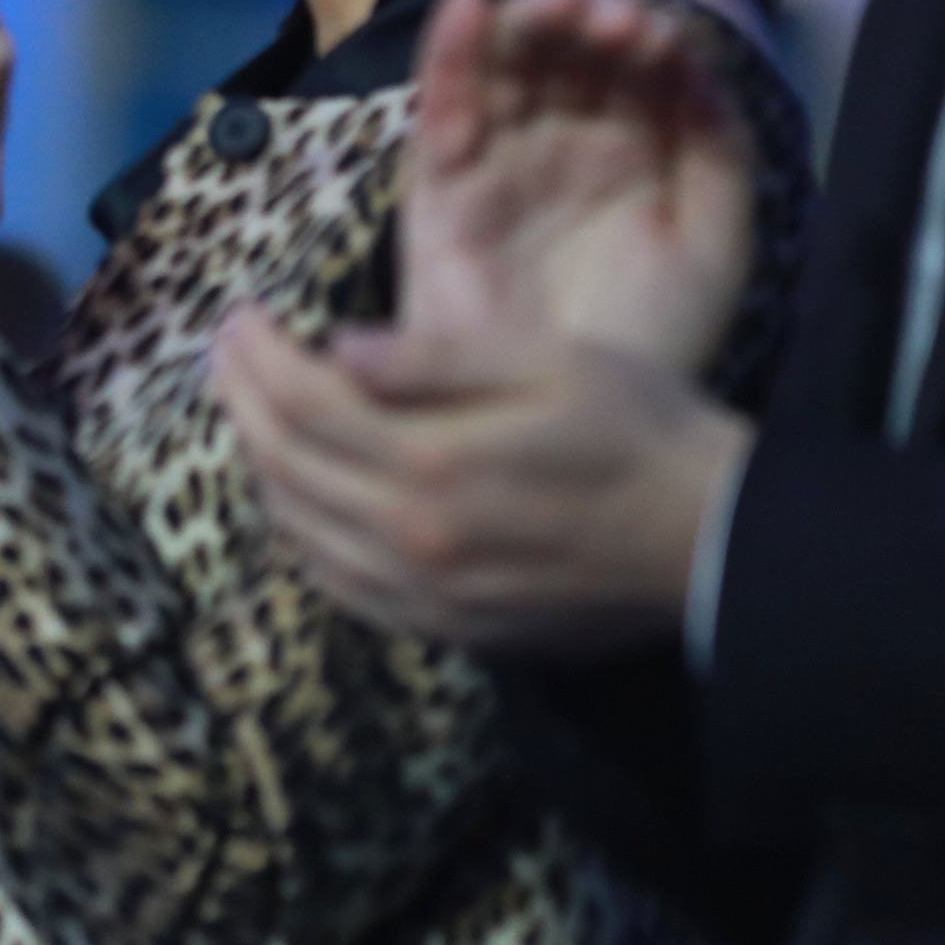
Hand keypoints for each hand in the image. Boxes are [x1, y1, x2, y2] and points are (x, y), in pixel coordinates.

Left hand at [213, 298, 744, 658]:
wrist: (719, 545)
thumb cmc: (644, 433)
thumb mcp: (552, 362)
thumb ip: (435, 358)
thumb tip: (336, 347)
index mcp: (435, 462)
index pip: (302, 403)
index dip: (257, 355)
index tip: (239, 316)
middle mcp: (413, 538)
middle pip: (283, 464)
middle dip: (240, 399)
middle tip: (225, 350)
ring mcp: (424, 594)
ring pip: (298, 527)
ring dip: (260, 464)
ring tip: (248, 408)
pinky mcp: (445, 628)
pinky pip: (338, 583)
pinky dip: (300, 534)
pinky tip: (296, 496)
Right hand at [394, 0, 756, 379]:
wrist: (577, 429)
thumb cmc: (650, 341)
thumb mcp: (716, 241)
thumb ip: (717, 150)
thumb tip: (690, 60)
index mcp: (630, 156)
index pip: (627, 68)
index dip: (642, 37)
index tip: (661, 39)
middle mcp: (558, 150)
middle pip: (561, 54)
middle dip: (583, 22)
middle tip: (610, 23)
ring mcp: (497, 168)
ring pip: (501, 70)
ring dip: (524, 25)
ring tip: (557, 8)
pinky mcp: (439, 194)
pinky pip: (440, 113)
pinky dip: (449, 56)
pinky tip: (470, 8)